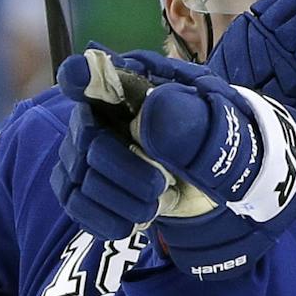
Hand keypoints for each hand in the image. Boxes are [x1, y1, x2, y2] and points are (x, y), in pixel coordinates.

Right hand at [51, 47, 205, 237]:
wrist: (211, 181)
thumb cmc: (210, 141)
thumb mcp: (217, 124)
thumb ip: (190, 116)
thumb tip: (152, 115)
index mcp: (126, 90)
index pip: (87, 74)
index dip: (79, 76)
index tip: (80, 78)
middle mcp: (94, 118)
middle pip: (87, 145)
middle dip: (127, 172)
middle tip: (162, 183)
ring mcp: (81, 154)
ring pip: (82, 182)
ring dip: (125, 201)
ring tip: (156, 204)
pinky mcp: (80, 189)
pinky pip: (77, 207)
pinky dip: (109, 220)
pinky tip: (133, 221)